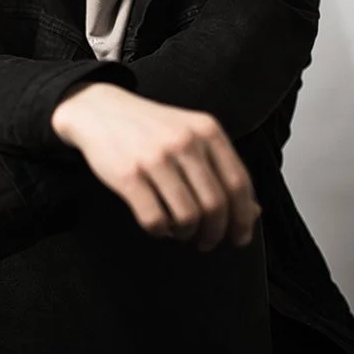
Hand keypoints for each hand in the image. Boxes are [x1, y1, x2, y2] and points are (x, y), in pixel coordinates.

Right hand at [50, 82, 260, 250]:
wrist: (100, 111)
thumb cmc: (152, 130)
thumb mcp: (193, 137)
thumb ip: (222, 170)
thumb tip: (253, 213)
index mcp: (208, 131)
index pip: (239, 184)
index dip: (243, 218)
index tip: (240, 237)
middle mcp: (185, 142)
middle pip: (215, 205)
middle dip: (215, 233)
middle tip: (207, 242)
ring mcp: (156, 158)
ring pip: (187, 217)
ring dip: (186, 234)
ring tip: (180, 231)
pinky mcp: (128, 175)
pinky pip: (154, 220)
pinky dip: (160, 231)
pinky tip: (159, 225)